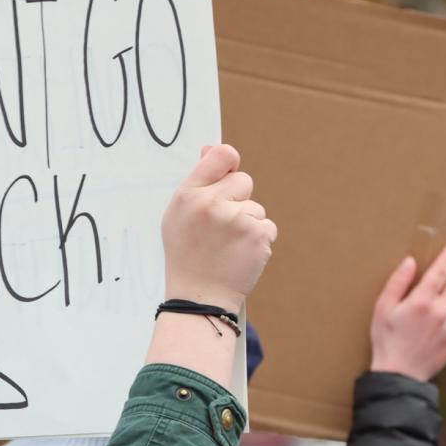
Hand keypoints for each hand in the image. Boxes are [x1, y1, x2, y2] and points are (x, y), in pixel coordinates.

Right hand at [161, 144, 276, 311]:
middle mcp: (210, 204)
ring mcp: (236, 219)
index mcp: (187, 195)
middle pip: (244, 180)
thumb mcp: (178, 216)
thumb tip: (212, 148)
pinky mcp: (257, 236)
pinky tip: (239, 255)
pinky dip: (258, 240)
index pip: (221, 156)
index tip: (228, 174)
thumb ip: (197, 182)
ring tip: (227, 246)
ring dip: (248, 224)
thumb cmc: (186, 254)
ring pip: (257, 207)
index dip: (229, 162)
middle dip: (238, 199)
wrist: (198, 297)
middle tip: (220, 226)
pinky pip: (267, 226)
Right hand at [370, 237, 445, 380]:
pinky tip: (423, 340)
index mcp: (422, 301)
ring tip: (418, 327)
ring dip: (440, 312)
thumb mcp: (381, 309)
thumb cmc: (384, 340)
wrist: (398, 375)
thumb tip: (410, 262)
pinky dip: (440, 331)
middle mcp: (441, 313)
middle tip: (430, 295)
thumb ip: (397, 283)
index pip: (441, 271)